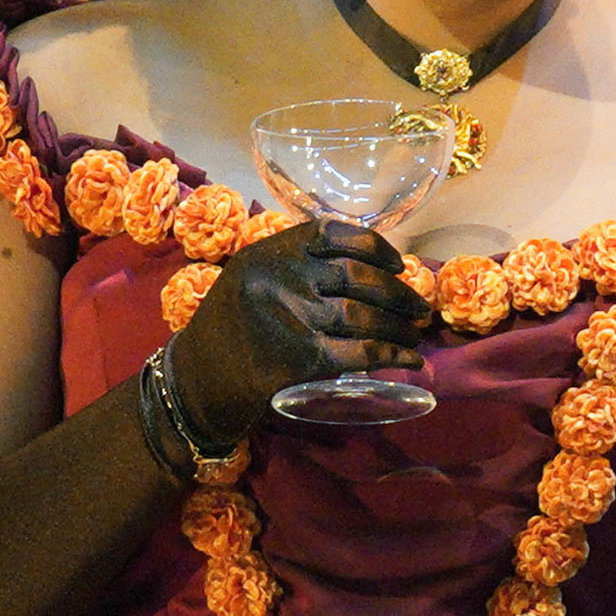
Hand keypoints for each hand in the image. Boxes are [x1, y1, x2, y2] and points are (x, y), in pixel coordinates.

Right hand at [155, 214, 440, 444]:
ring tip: (416, 334)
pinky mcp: (302, 356)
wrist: (196, 383)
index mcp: (268, 252)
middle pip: (357, 277)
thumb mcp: (250, 279)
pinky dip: (393, 356)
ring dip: (400, 327)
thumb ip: (294, 266)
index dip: (374, 246)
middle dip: (398, 293)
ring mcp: (292, 316)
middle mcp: (281, 277)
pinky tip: (410, 361)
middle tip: (419, 307)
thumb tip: (365, 268)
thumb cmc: (229, 332)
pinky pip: (362, 352)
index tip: (397, 263)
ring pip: (365, 316)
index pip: (333, 233)